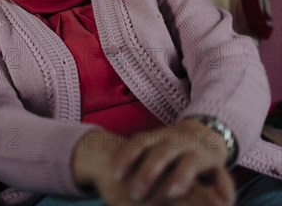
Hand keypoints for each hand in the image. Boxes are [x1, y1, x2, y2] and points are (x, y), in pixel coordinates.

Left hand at [72, 128, 234, 205]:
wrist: (208, 131)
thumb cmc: (171, 147)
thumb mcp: (155, 146)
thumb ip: (138, 157)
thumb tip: (110, 175)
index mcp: (158, 136)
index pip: (139, 142)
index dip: (127, 157)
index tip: (114, 175)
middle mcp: (176, 140)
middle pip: (161, 154)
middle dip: (148, 173)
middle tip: (135, 193)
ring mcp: (197, 149)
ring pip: (189, 163)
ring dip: (180, 178)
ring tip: (170, 194)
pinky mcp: (215, 161)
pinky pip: (219, 173)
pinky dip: (221, 186)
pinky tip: (220, 200)